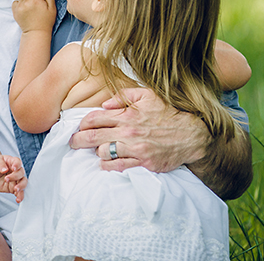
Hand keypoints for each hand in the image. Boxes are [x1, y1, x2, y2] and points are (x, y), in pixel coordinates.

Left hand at [0, 155, 26, 202]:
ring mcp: (16, 180)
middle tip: (6, 179)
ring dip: (21, 186)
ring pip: (23, 182)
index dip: (17, 165)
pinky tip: (18, 199)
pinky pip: (19, 192)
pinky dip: (20, 196)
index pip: (17, 162)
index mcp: (12, 162)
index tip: (14, 168)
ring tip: (15, 190)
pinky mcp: (14, 188)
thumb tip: (5, 169)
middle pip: (21, 173)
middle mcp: (16, 171)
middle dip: (15, 176)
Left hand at [11, 0, 55, 32]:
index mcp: (37, 0)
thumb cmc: (46, 22)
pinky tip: (25, 9)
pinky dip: (20, 4)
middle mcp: (27, 2)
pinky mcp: (15, 11)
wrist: (36, 32)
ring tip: (31, 8)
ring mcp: (19, 6)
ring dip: (26, 0)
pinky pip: (16, 1)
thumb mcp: (53, 9)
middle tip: (37, 5)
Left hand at [68, 88, 210, 172]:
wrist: (192, 135)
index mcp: (127, 114)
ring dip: (96, 152)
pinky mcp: (142, 164)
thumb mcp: (147, 95)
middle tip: (72, 143)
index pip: (95, 118)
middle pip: (93, 137)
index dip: (83, 123)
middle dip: (77, 140)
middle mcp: (128, 132)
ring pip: (103, 153)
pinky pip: (117, 168)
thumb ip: (123, 96)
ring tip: (96, 151)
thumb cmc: (169, 114)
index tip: (79, 127)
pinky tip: (106, 162)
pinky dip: (107, 166)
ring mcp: (135, 149)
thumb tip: (105, 104)